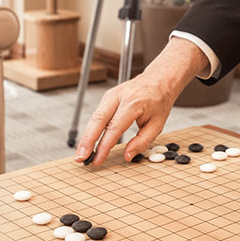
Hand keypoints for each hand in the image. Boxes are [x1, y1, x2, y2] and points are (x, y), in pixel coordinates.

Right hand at [74, 37, 209, 165]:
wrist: (159, 80)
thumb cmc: (159, 101)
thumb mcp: (158, 124)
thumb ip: (142, 141)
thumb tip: (127, 156)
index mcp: (133, 103)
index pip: (114, 127)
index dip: (104, 146)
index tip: (97, 160)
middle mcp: (118, 96)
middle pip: (97, 120)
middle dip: (87, 141)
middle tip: (80, 158)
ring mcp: (110, 95)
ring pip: (94, 118)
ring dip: (86, 137)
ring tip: (81, 154)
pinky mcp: (107, 98)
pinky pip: (97, 115)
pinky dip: (91, 130)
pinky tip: (88, 143)